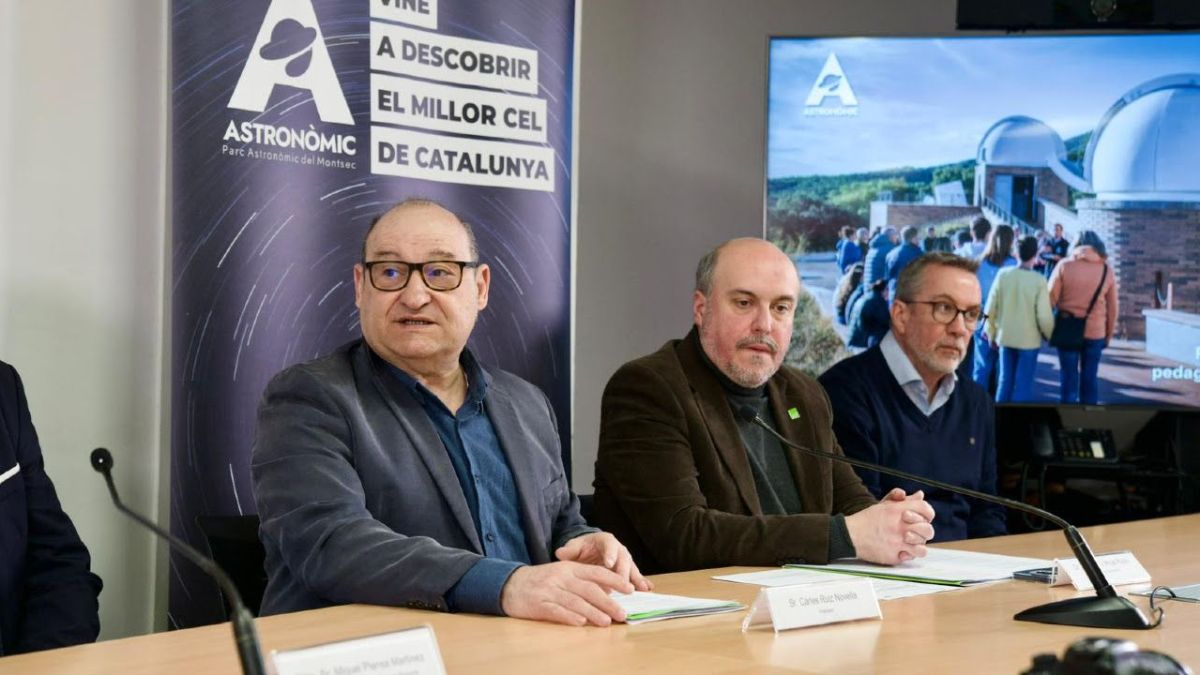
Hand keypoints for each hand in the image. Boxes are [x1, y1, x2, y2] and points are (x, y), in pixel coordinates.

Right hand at [500, 561, 632, 626]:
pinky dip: (570, 617)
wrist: (510, 584)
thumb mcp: (561, 573)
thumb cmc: (540, 580)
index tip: (630, 589)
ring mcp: (550, 591)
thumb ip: (581, 580)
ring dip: (593, 612)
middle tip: (623, 613)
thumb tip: (607, 593)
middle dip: (609, 602)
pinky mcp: (539, 604)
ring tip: (607, 622)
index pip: (596, 573)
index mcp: (569, 568)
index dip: (614, 580)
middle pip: (590, 589)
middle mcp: (561, 578)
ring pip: (576, 601)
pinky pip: (557, 611)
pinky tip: (581, 623)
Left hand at [556, 532, 652, 591]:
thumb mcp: (574, 547)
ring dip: (636, 578)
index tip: (608, 563)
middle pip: (623, 559)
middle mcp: (619, 549)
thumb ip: (569, 550)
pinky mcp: (628, 571)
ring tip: (641, 589)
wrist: (590, 551)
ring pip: (632, 568)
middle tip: (622, 584)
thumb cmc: (582, 548)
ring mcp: (625, 560)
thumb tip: (560, 553)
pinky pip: (636, 576)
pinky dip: (642, 582)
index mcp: (605, 540)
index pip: (609, 546)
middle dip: (623, 571)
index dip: (609, 554)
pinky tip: (648, 590)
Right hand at [845, 488, 935, 564]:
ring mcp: (898, 542)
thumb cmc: (867, 519)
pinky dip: (908, 554)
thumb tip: (920, 495)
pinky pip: (911, 557)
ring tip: (909, 542)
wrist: (850, 535)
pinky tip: (901, 550)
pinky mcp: (894, 556)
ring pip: (922, 546)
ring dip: (918, 544)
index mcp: (898, 510)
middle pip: (928, 529)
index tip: (922, 517)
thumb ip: (903, 499)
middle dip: (924, 530)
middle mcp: (900, 526)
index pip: (926, 509)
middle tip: (915, 531)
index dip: (927, 513)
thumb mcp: (885, 505)